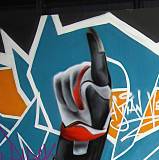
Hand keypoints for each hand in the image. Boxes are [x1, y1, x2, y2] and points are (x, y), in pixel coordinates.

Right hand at [53, 28, 110, 145]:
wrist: (83, 126)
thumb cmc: (96, 117)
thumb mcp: (100, 106)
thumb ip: (95, 93)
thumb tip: (86, 82)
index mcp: (101, 78)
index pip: (98, 59)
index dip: (94, 45)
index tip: (90, 33)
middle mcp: (88, 72)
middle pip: (77, 73)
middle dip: (77, 93)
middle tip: (83, 108)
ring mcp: (74, 74)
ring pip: (67, 78)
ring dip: (70, 98)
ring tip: (77, 107)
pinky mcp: (62, 79)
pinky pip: (57, 81)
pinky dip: (61, 95)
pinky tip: (69, 103)